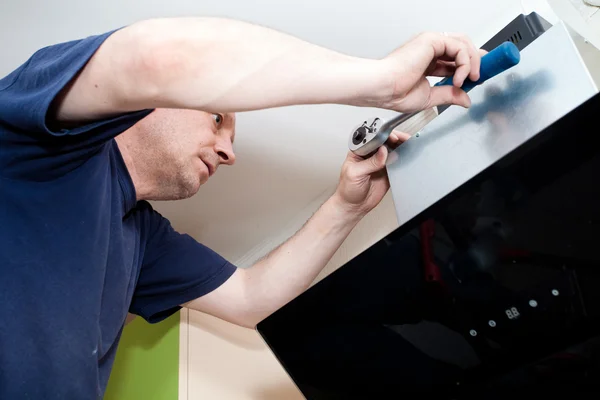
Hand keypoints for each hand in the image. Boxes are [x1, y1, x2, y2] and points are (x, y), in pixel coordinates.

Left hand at [333, 131, 409, 216]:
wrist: (353, 206)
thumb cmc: (347, 189)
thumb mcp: (355, 174)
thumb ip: (369, 163)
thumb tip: (382, 152)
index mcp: (359, 151)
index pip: (372, 138)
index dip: (382, 135)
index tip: (390, 137)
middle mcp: (370, 155)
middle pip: (384, 141)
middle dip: (394, 138)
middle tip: (403, 139)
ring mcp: (380, 163)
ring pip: (392, 150)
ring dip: (400, 147)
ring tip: (408, 145)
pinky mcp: (387, 171)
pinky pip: (397, 163)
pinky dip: (403, 159)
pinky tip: (406, 157)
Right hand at [370, 32, 484, 112]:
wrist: (383, 88)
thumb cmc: (394, 92)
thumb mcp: (430, 97)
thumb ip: (449, 95)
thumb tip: (465, 99)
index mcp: (426, 61)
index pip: (454, 58)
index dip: (468, 66)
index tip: (477, 77)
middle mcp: (429, 49)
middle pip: (462, 47)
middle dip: (475, 60)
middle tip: (480, 76)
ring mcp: (430, 43)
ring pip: (463, 44)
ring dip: (473, 62)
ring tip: (472, 78)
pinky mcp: (432, 40)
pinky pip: (459, 47)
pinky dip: (465, 62)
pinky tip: (460, 77)